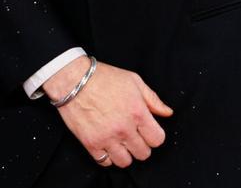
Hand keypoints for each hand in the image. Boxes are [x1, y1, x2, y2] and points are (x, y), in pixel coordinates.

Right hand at [44, 56, 173, 168]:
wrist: (73, 80)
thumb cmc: (104, 78)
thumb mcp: (134, 81)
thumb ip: (153, 99)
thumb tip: (167, 113)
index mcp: (137, 112)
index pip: (157, 139)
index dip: (154, 136)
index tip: (148, 131)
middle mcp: (124, 128)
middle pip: (143, 153)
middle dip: (141, 145)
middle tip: (134, 136)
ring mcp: (107, 138)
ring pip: (125, 162)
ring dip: (125, 153)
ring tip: (121, 142)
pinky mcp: (91, 144)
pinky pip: (105, 163)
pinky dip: (108, 157)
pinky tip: (107, 145)